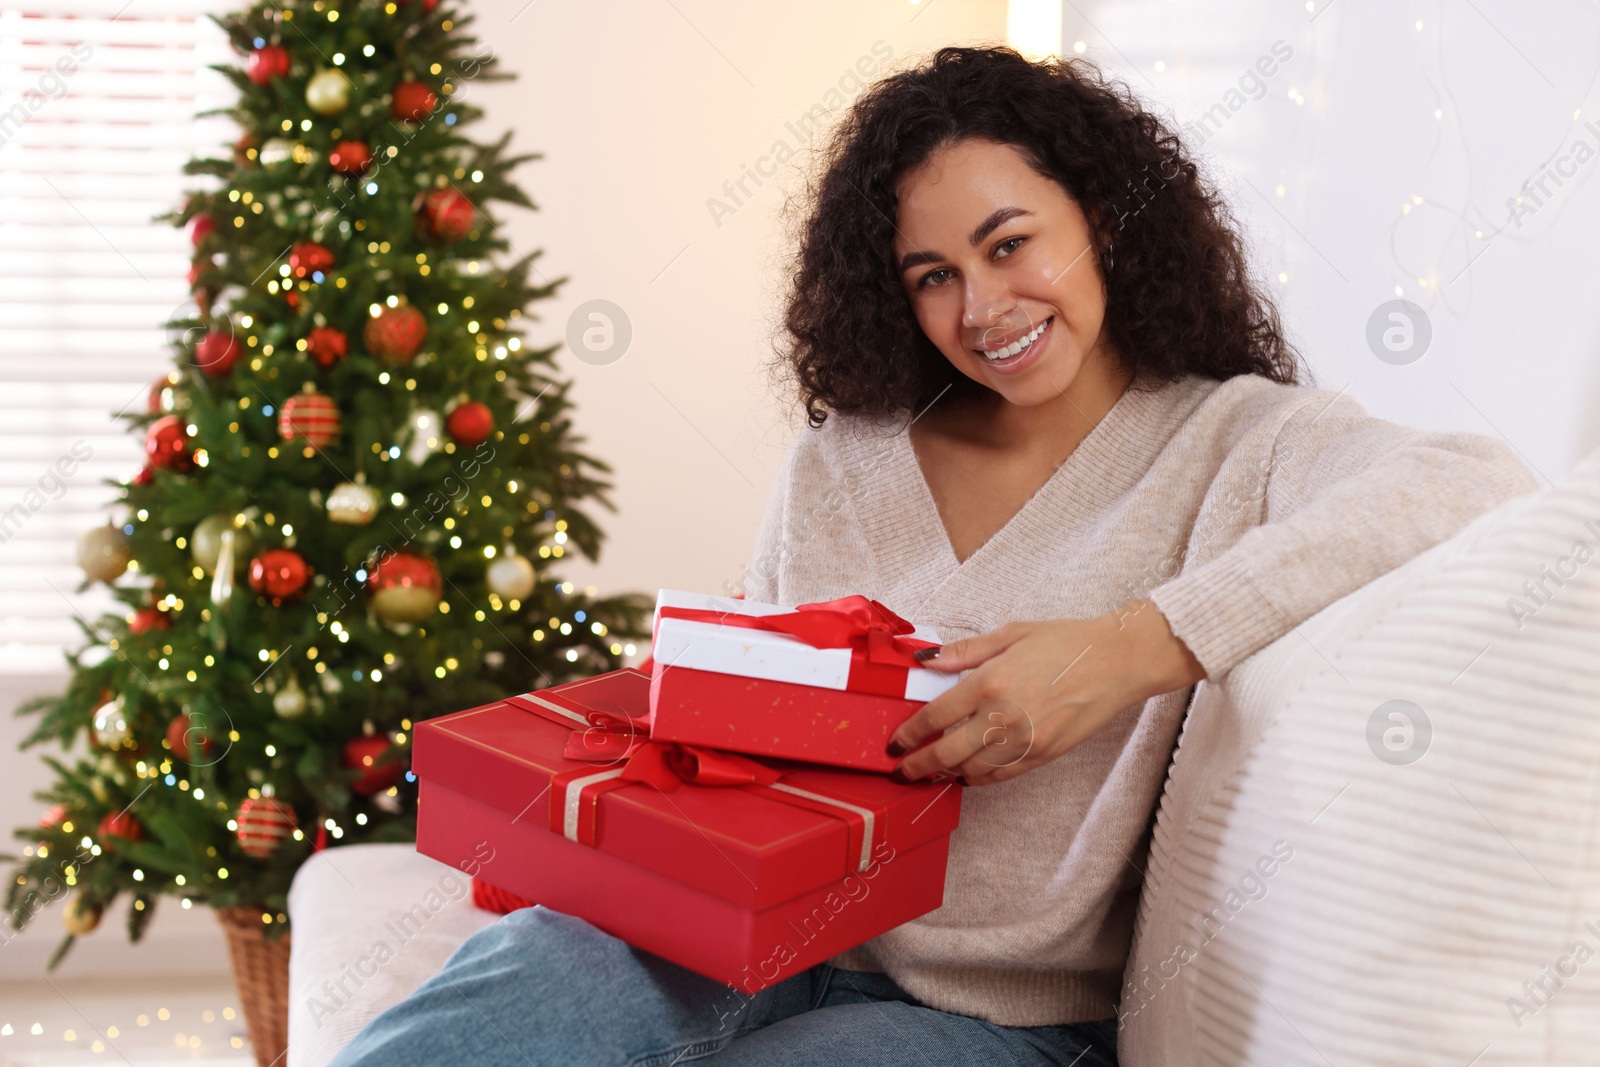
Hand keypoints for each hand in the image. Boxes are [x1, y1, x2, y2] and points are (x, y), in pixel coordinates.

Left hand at [886, 599, 1204, 786]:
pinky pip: (1002, 776)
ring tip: (931, 773)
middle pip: (947, 753)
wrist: (1116, 662)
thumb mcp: (1010, 634)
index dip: (910, 735)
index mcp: (989, 682)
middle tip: (902, 772)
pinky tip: (969, 773)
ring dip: (947, 774)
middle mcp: (1002, 717)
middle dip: (919, 766)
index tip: (895, 744)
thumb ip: (964, 651)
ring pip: (973, 770)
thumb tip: (925, 659)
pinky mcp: (1044, 755)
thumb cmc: (1065, 642)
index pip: (935, 716)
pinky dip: (980, 778)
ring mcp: (1025, 741)